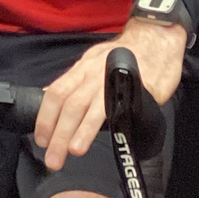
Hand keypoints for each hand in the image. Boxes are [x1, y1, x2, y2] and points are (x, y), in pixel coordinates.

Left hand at [32, 18, 185, 170]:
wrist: (157, 39)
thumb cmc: (126, 56)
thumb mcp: (94, 64)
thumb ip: (75, 83)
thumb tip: (48, 97)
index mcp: (82, 68)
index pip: (56, 93)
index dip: (46, 118)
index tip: (41, 140)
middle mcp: (93, 72)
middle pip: (69, 103)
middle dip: (58, 133)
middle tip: (53, 158)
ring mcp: (113, 77)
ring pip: (89, 105)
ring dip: (79, 131)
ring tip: (72, 151)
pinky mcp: (135, 85)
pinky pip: (118, 104)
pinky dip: (111, 121)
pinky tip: (108, 135)